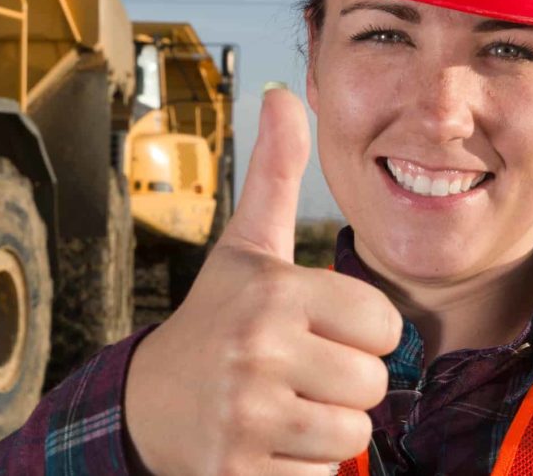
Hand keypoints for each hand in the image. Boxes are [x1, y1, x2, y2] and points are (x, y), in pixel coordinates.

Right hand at [124, 86, 401, 474]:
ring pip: (353, 436)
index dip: (359, 332)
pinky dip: (301, 466)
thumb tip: (282, 94)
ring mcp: (246, 415)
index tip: (315, 329)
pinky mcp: (239, 471)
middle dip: (345, 384)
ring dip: (326, 428)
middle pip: (374, 384)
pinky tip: (266, 441)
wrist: (148, 402)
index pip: (384, 325)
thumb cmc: (214, 319)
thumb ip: (275, 174)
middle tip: (297, 372)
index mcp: (272, 291)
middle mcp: (257, 350)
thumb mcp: (246, 247)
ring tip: (282, 405)